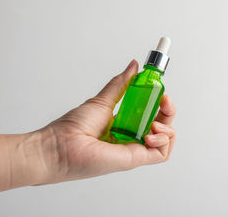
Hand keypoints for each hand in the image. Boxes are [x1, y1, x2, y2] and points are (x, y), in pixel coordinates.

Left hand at [36, 60, 175, 183]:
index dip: (160, 104)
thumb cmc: (73, 127)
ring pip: (165, 141)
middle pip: (162, 126)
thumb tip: (134, 66)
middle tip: (165, 101)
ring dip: (168, 128)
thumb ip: (121, 84)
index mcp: (124, 126)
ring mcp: (134, 150)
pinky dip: (163, 141)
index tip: (161, 93)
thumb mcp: (103, 100)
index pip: (152, 115)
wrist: (59, 146)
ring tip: (155, 122)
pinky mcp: (134, 160)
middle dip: (169, 112)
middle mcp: (131, 138)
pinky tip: (150, 132)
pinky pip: (161, 154)